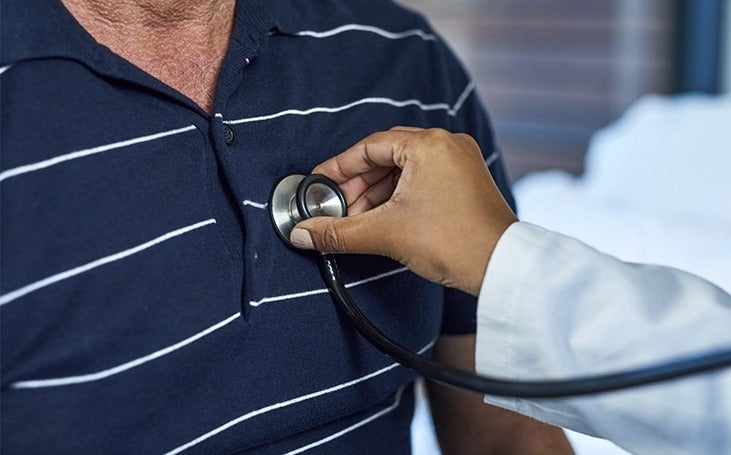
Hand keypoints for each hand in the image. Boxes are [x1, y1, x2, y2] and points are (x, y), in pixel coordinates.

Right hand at [290, 127, 516, 295]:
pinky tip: (384, 218)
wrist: (502, 267)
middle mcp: (447, 144)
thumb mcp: (386, 234)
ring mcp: (461, 162)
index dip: (339, 168)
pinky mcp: (467, 181)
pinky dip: (400, 196)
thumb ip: (338, 232)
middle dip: (357, 185)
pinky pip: (423, 179)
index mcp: (428, 144)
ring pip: (405, 170)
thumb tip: (302, 233)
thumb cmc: (454, 242)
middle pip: (386, 157)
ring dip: (377, 193)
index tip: (319, 184)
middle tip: (336, 208)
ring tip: (357, 219)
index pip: (369, 147)